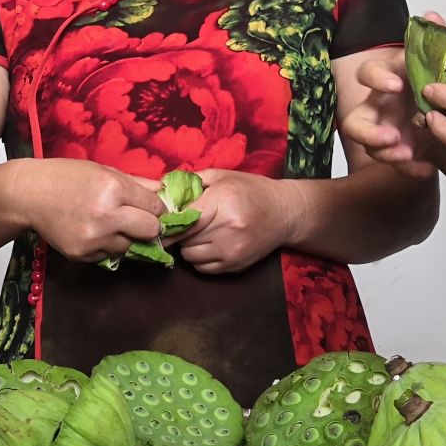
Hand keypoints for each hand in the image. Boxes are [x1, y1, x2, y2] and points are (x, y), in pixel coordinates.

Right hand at [9, 159, 163, 263]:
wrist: (27, 195)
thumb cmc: (64, 177)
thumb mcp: (103, 170)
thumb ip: (136, 183)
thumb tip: (163, 191)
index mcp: (113, 189)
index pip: (155, 207)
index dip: (157, 208)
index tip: (152, 208)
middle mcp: (106, 216)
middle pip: (151, 231)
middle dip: (150, 226)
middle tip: (138, 220)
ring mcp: (94, 239)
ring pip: (131, 247)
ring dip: (127, 238)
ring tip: (111, 225)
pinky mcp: (82, 255)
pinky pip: (109, 256)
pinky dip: (107, 246)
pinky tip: (94, 232)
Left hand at [174, 169, 295, 273]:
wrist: (285, 213)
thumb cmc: (251, 191)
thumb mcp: (222, 176)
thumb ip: (191, 182)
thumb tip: (162, 191)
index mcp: (222, 201)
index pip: (182, 219)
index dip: (168, 222)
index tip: (160, 222)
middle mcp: (228, 228)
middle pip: (184, 238)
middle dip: (178, 232)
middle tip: (182, 225)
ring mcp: (233, 250)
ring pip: (190, 256)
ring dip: (188, 246)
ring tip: (197, 234)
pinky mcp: (236, 265)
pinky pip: (203, 268)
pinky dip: (199, 259)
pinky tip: (207, 245)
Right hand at [337, 44, 436, 179]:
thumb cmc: (441, 73)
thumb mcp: (442, 56)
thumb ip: (438, 40)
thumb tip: (432, 16)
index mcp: (387, 78)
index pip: (367, 73)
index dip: (377, 79)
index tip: (395, 85)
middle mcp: (379, 106)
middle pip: (354, 122)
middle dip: (368, 132)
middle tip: (392, 137)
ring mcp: (387, 131)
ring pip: (370, 147)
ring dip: (386, 153)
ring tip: (407, 155)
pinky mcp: (403, 150)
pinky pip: (398, 164)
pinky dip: (411, 168)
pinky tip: (427, 168)